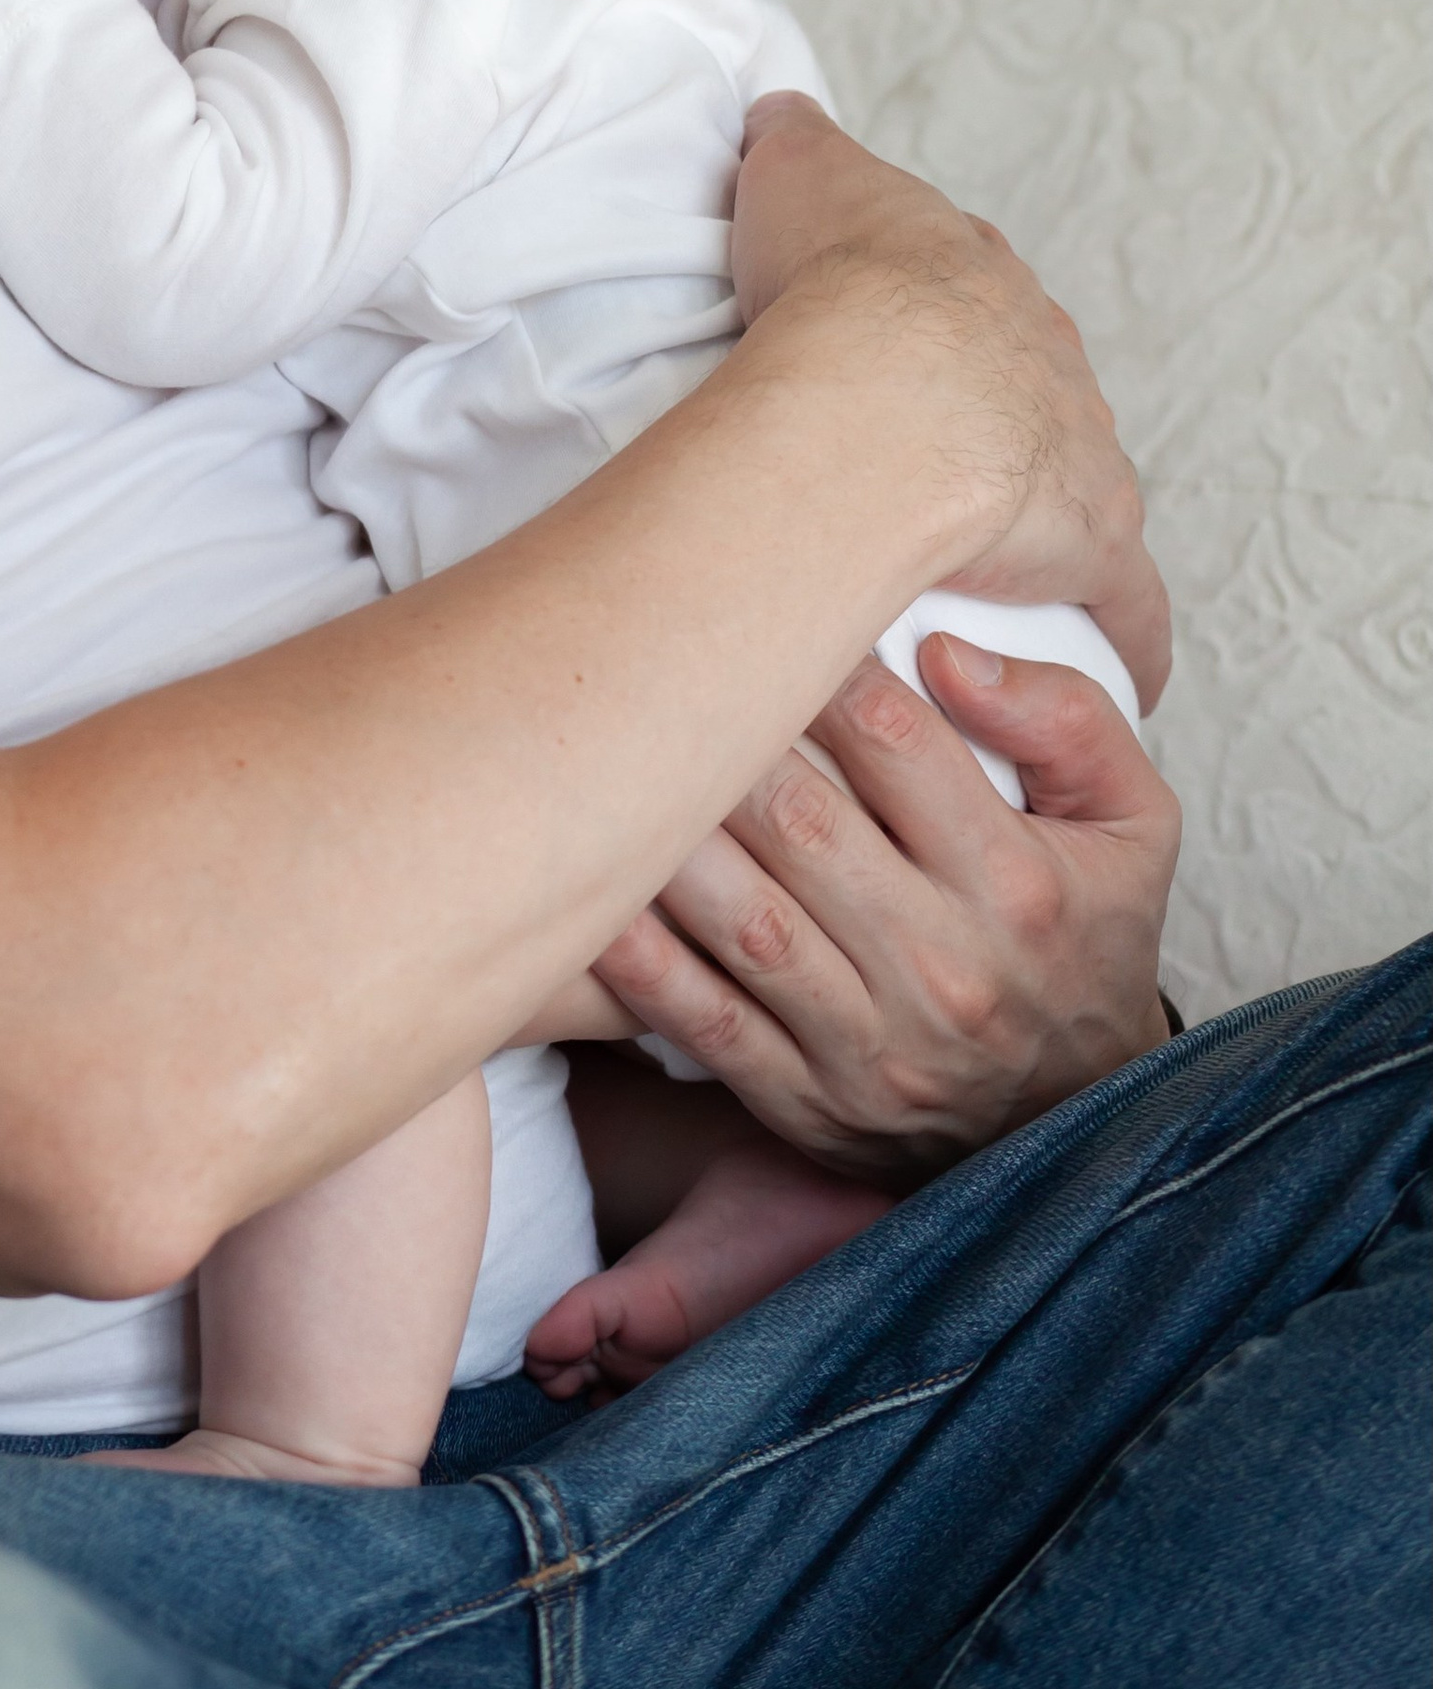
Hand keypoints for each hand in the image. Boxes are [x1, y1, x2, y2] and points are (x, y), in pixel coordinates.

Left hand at [592, 635, 1180, 1182]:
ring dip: (672, 835)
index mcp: (1018, 885)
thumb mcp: (1134, 827)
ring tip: (613, 748)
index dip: (819, 660)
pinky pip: (704, 1022)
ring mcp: (869, 1046)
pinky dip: (639, 960)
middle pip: (802, 822)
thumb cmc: (1087, 938)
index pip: (896, 741)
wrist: (1080, 1124)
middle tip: (665, 652)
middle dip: (726, 732)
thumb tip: (950, 649)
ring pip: (745, 920)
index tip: (768, 604)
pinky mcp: (806, 1101)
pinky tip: (593, 890)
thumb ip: (1069, 720)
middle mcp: (943, 967)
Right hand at [732, 94, 1170, 710]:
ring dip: (1040, 515)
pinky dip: (1122, 633)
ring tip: (983, 558)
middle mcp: (1045, 353)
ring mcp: (1078, 447)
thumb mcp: (795, 171)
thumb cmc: (832, 282)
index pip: (971, 292)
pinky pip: (1124, 600)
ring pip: (1075, 480)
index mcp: (977, 274)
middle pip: (1030, 384)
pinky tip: (1108, 663)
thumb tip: (783, 113)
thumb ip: (792, 139)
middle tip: (925, 462)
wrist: (881, 383)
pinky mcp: (1094, 542)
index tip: (900, 348)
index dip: (934, 320)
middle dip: (992, 416)